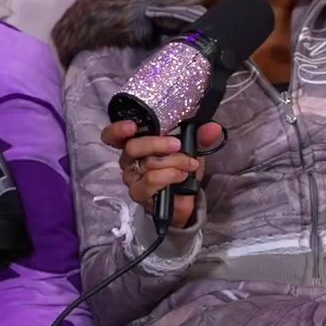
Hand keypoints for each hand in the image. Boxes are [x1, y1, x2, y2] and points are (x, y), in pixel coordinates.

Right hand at [100, 120, 218, 228]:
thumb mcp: (192, 149)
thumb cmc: (181, 169)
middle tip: (178, 145)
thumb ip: (200, 137)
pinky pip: (152, 180)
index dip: (117, 130)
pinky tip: (182, 177)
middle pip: (132, 146)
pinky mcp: (139, 194)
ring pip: (147, 164)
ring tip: (189, 165)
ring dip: (173, 162)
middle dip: (159, 143)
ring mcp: (132, 179)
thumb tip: (213, 128)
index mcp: (136, 144)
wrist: (186, 199)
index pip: (112, 136)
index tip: (131, 126)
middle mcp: (128, 161)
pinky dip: (170, 175)